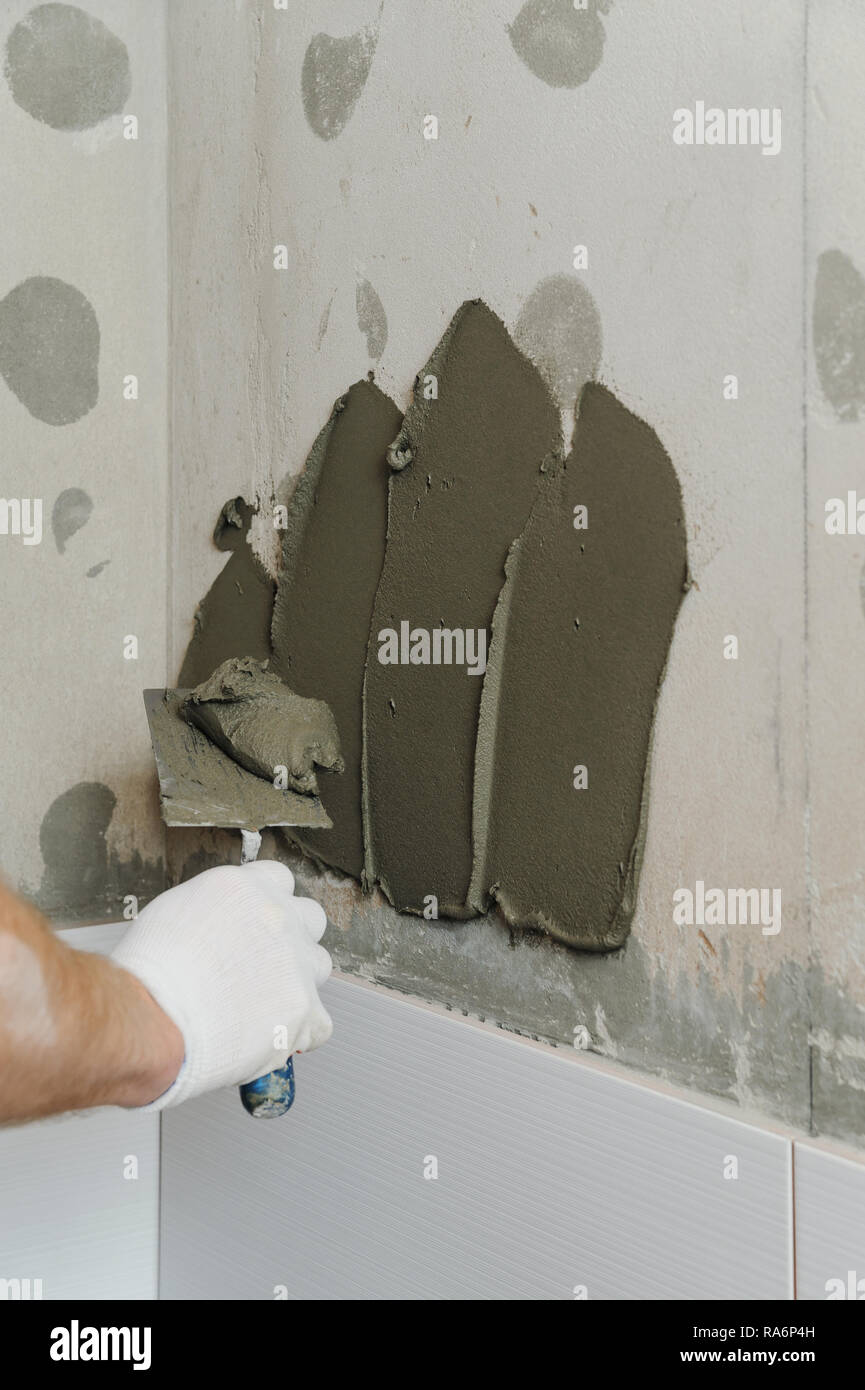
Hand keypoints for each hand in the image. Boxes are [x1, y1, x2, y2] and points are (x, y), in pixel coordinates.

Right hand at [111, 861, 332, 1108]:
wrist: (152, 1019)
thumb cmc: (148, 975)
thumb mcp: (173, 914)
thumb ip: (213, 913)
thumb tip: (224, 927)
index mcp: (245, 888)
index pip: (278, 880)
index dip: (267, 905)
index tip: (256, 924)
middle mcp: (278, 918)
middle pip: (310, 917)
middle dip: (294, 937)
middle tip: (264, 964)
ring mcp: (295, 962)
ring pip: (319, 966)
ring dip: (299, 982)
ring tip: (262, 1005)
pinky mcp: (303, 1009)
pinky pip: (318, 1023)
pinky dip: (298, 1033)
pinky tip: (269, 1039)